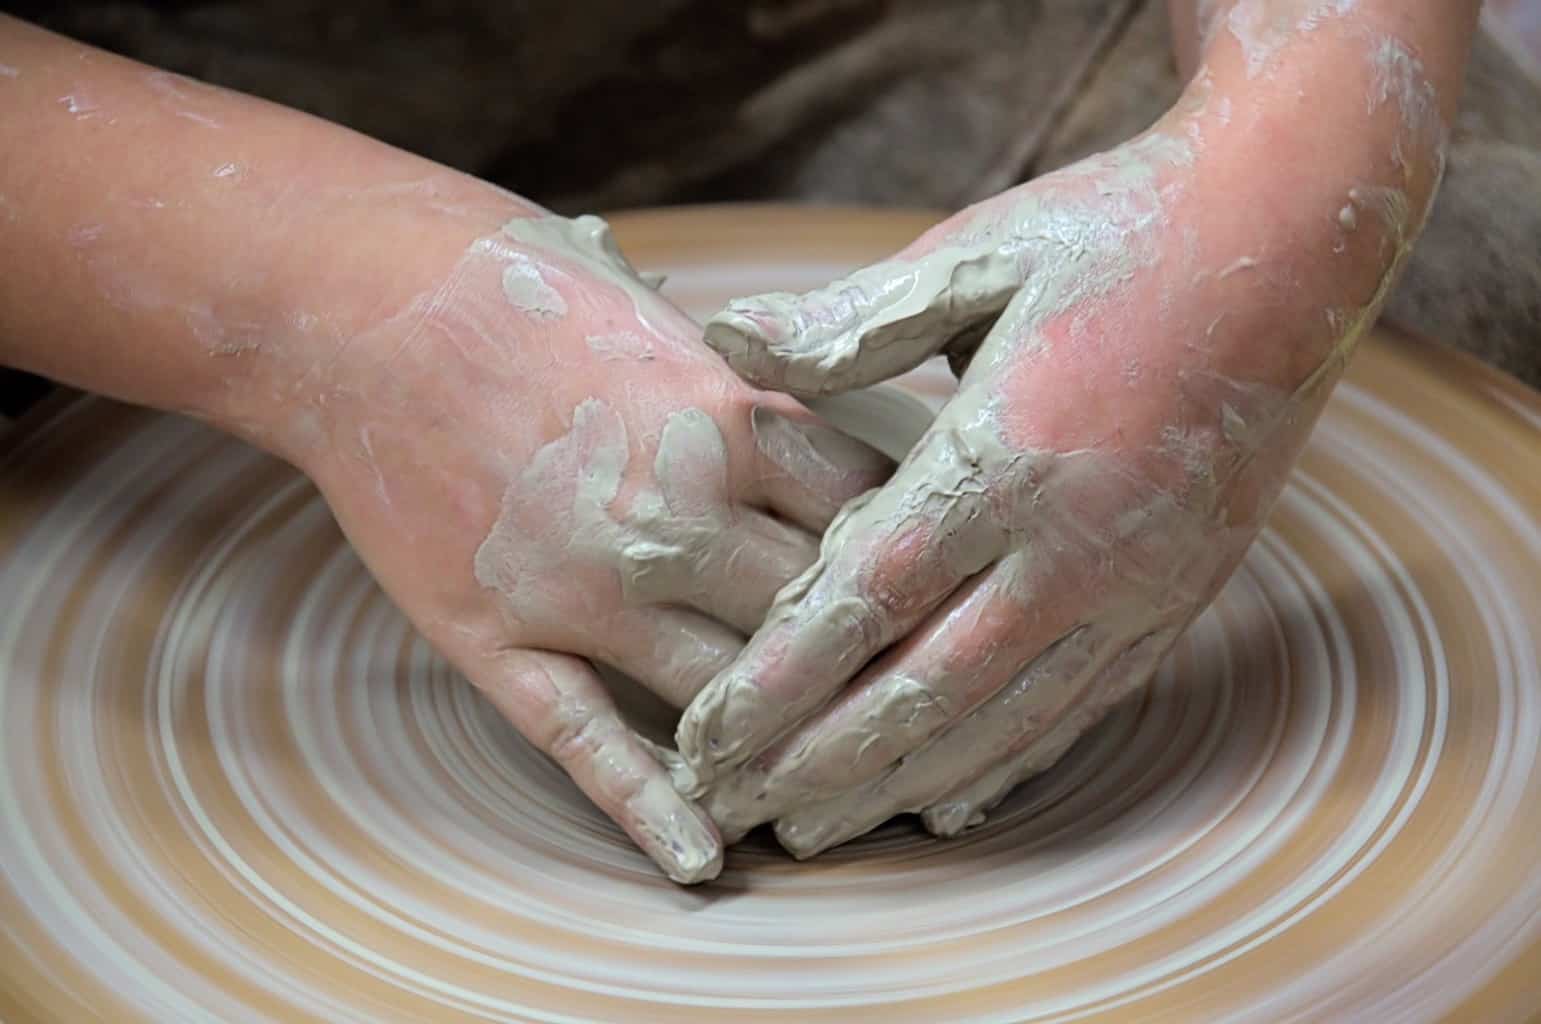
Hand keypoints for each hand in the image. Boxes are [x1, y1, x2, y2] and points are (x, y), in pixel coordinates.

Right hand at [269, 208, 889, 880]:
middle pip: (812, 620)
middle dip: (864, 663)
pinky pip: (588, 743)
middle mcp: (673, 515)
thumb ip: (751, 389)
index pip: (867, 523)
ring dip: (779, 742)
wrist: (362, 305)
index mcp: (728, 423)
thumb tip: (826, 423)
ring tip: (829, 788)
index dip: (909, 567)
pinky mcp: (500, 638)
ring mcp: (585, 588)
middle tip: (907, 707)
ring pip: (724, 695)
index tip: (931, 597)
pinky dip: (650, 807)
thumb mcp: (664, 319)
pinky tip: (704, 858)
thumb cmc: (522, 290)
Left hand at [675, 41, 1441, 855]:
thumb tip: (728, 342)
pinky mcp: (1179, 596)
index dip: (775, 685)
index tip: (702, 741)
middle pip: (921, 691)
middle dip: (817, 763)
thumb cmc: (1118, 234)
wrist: (1295, 235)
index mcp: (1003, 459)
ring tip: (815, 830)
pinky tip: (950, 804)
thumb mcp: (978, 256)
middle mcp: (1073, 547)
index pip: (863, 603)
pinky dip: (1005, 763)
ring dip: (898, 785)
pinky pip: (1080, 708)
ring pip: (999, 721)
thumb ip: (851, 321)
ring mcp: (1136, 584)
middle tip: (731, 812)